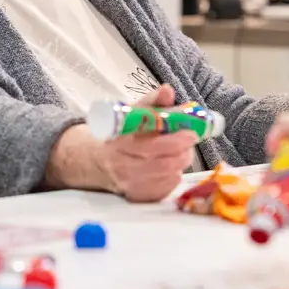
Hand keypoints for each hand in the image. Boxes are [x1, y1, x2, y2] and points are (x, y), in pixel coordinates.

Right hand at [44, 84, 195, 201]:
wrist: (97, 160)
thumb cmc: (122, 133)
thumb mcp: (133, 113)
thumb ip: (153, 101)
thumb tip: (168, 90)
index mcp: (120, 143)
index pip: (151, 147)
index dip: (175, 141)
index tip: (191, 133)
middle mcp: (122, 167)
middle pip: (163, 165)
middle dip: (183, 152)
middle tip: (190, 141)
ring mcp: (130, 185)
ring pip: (166, 178)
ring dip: (180, 163)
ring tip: (181, 151)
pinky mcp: (137, 197)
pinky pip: (164, 190)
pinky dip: (173, 177)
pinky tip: (171, 165)